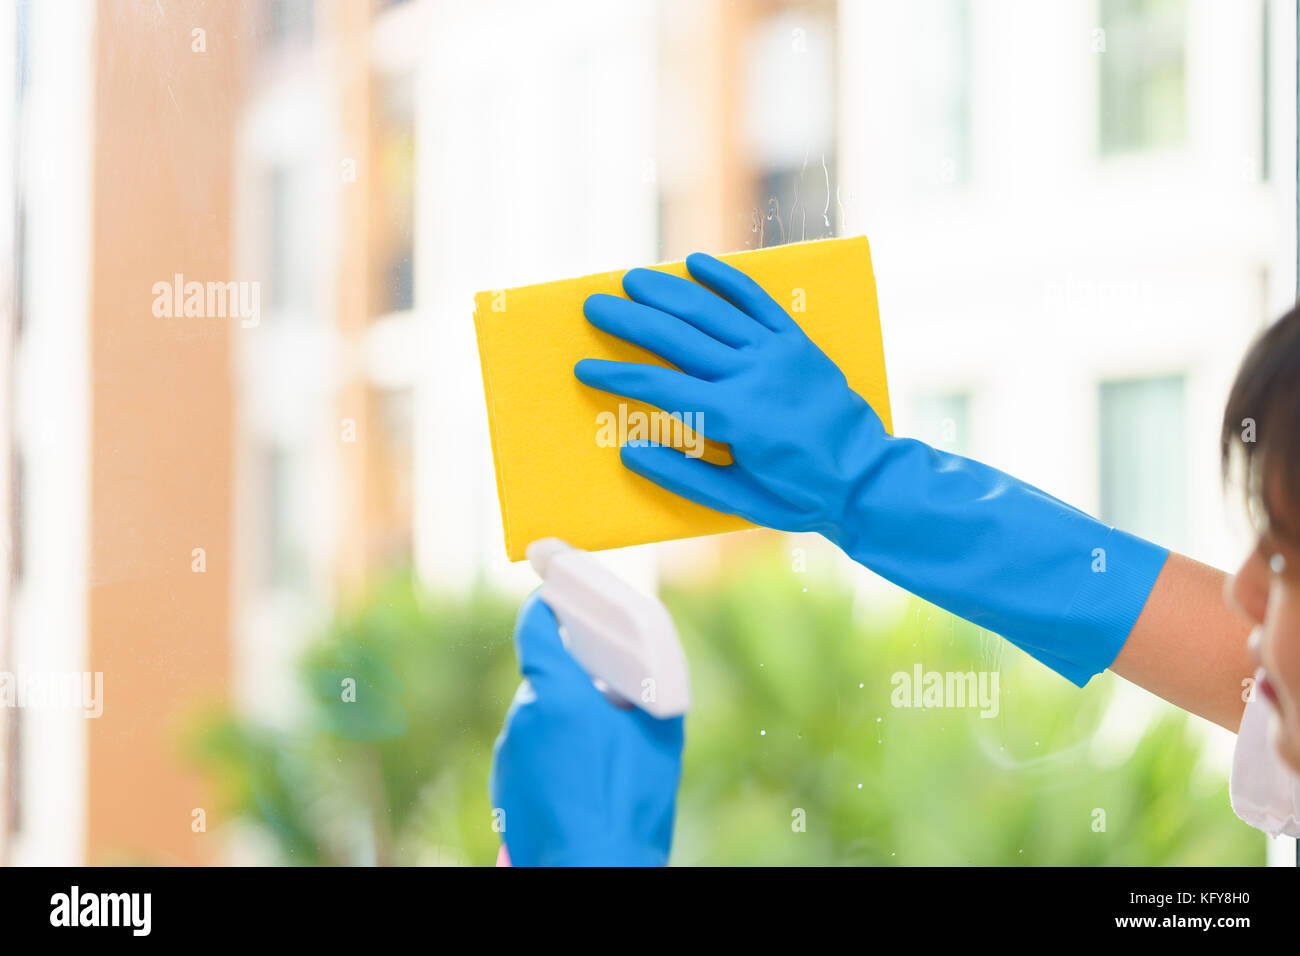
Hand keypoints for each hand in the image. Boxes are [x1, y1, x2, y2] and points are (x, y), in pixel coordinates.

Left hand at [489, 592, 683, 865]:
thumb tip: (647, 661)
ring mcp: (508, 752)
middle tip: (609, 695)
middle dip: (574, 678)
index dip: (545, 605)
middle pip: (546, 675)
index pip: (535, 627)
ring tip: (600, 752)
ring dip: (565, 720)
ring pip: (539, 714)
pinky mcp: (503, 783)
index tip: (556, 596)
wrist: (594, 870)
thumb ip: (647, 685)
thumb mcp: (657, 733)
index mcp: (559, 695)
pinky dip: (551, 752)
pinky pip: (529, 748)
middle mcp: (524, 717)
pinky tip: (580, 778)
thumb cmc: (631, 804)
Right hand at [574, 252, 1169, 688]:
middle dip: (630, 320)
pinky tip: (696, 262)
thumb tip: (631, 453)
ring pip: (712, 312)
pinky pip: (758, 301)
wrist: (867, 479)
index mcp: (733, 416)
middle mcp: (752, 374)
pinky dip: (727, 279)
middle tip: (593, 305)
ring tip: (631, 278)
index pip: (659, 386)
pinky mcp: (797, 342)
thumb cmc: (799, 498)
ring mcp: (777, 353)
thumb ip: (683, 476)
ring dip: (668, 292)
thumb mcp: (738, 500)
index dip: (617, 373)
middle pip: (678, 338)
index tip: (582, 366)